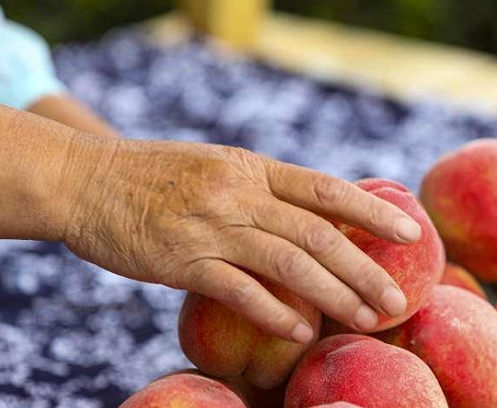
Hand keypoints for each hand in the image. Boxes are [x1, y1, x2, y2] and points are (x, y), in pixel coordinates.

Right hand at [62, 138, 419, 342]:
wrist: (86, 180)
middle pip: (318, 233)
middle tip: (397, 299)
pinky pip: (239, 290)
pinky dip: (274, 313)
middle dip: (364, 268)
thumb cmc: (157, 176)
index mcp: (252, 167)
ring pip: (289, 263)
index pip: (325, 188)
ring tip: (366, 319)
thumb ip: (262, 187)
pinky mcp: (181, 260)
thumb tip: (313, 216)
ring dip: (333, 294)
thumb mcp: (217, 166)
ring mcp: (211, 227)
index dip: (372, 210)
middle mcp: (239, 194)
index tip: (411, 232)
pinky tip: (302, 331)